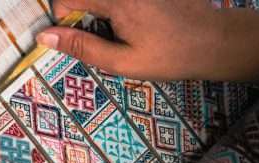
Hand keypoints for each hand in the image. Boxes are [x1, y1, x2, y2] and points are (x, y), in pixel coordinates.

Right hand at [37, 0, 258, 81]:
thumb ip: (82, 47)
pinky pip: (115, 1)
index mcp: (115, 0)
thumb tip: (45, 37)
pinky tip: (135, 23)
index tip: (81, 40)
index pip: (66, 0)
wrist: (213, 41)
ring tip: (123, 32)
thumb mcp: (122, 60)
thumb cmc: (168, 56)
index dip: (64, 22)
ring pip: (99, 0)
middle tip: (106, 38)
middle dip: (83, 16)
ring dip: (99, 13)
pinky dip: (114, 11)